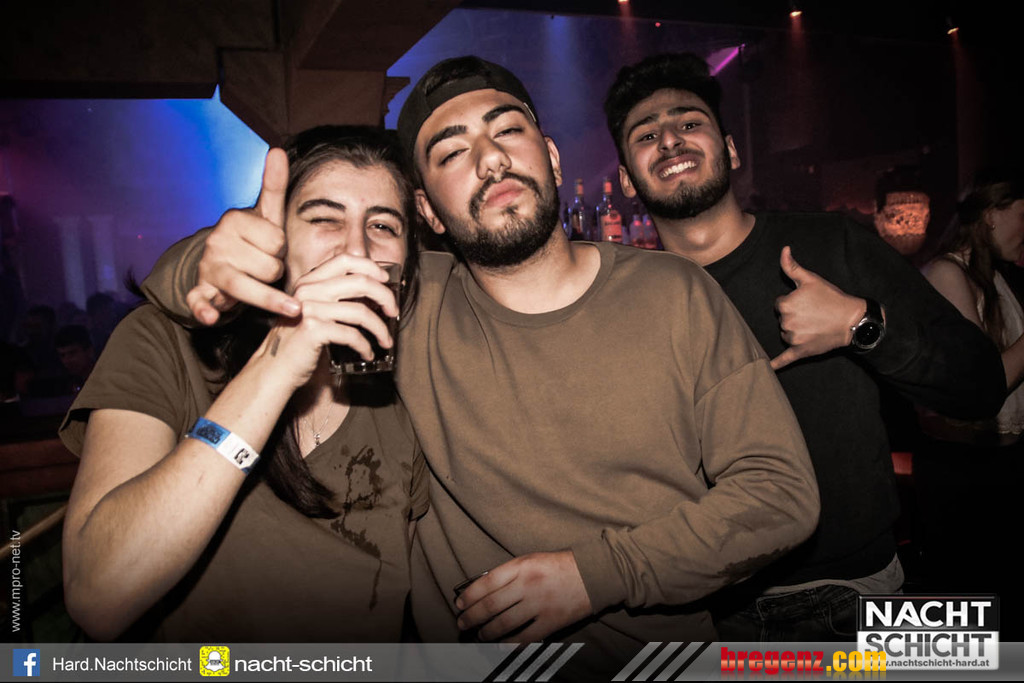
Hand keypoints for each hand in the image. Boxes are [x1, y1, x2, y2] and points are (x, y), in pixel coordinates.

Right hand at [187, 148, 299, 324]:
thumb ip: (273, 186)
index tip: (272, 248)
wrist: (224, 268)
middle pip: (269, 268)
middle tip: (265, 268)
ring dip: (264, 296)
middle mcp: (217, 242)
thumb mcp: (265, 215)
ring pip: (246, 287)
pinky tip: (211, 316)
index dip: (281, 251)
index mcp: (234, 220)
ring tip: (272, 296)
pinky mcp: (200, 291)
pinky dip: (205, 310)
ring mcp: (207, 267)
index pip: (278, 242)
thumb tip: (278, 150)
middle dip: (274, 273)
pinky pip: (200, 301)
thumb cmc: (252, 242)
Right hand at [250, 254, 398, 387]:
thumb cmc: (299, 342)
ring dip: (380, 328)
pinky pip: (352, 334)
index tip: (386, 280)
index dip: (371, 267)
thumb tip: (375, 294)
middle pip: (361, 282)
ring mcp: (309, 308)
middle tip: (393, 312)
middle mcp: (308, 290)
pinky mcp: (313, 330)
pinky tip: (367, 353)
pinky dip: (365, 345)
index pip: (346, 259)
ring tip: (385, 340)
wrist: (274, 368)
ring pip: (361, 311)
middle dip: (385, 297)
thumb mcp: (313, 311)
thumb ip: (334, 297)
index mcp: (309, 281)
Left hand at [454, 551, 591, 642]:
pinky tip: (499, 645)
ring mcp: (539, 605)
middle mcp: (528, 585)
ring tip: (479, 635)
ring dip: (486, 632)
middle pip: (491, 605)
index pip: (486, 582)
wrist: (594, 574)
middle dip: (472, 617)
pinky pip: (524, 637)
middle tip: (462, 623)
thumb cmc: (558, 565)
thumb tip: (481, 589)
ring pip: (504, 623)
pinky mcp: (551, 622)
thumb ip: (508, 573)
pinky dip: (509, 644)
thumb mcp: (531, 559)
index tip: (459, 603)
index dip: (469, 596)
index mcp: (521, 565)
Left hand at [771, 246, 866, 370]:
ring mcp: (793, 338)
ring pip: (786, 334)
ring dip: (795, 331)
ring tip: (815, 325)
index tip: (808, 303)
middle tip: (813, 314)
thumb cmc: (831, 298)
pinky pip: (784, 359)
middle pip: (782, 319)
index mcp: (785, 305)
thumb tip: (783, 249)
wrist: (853, 320)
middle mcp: (786, 322)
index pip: (780, 304)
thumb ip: (792, 266)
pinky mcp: (800, 351)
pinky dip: (776, 364)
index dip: (793, 302)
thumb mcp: (811, 279)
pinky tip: (768, 368)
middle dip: (794, 316)